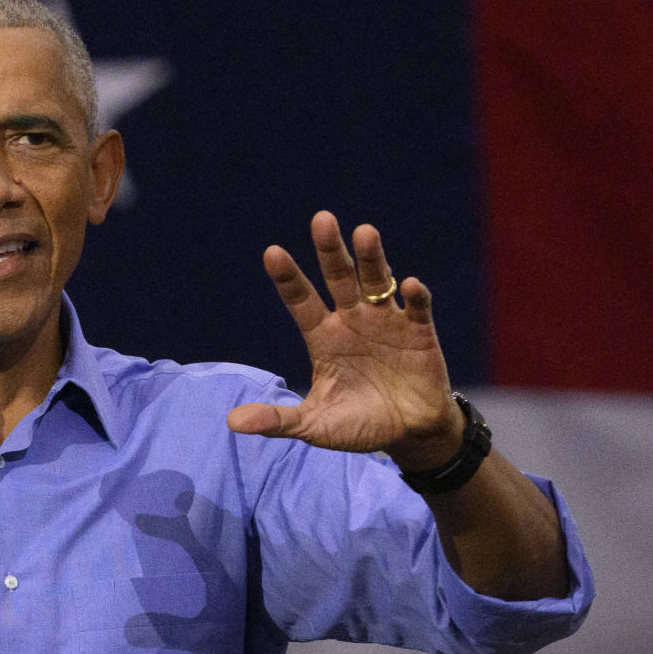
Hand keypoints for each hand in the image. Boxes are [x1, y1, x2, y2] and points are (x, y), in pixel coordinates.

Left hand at [226, 211, 464, 469]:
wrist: (408, 433)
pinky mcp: (420, 333)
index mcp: (323, 337)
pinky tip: (409, 285)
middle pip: (339, 277)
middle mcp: (353, 320)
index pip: (301, 301)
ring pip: (378, 282)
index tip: (272, 252)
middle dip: (330, 250)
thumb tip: (231, 423)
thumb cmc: (358, 425)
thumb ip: (278, 420)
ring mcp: (387, 323)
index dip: (288, 278)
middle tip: (322, 219)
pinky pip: (418, 308)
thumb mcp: (314, 425)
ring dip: (372, 259)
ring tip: (365, 232)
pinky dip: (415, 296)